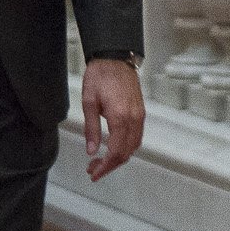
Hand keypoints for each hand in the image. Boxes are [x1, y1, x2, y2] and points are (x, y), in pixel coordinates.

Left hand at [81, 56, 145, 180]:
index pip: (116, 152)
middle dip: (110, 165)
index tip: (94, 173)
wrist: (115, 57)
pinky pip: (137, 136)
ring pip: (133, 146)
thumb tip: (92, 150)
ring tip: (101, 161)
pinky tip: (114, 148)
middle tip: (94, 170)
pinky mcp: (140, 112)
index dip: (105, 167)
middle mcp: (134, 118)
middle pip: (126, 153)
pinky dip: (126, 147)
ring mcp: (139, 115)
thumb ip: (91, 128)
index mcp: (120, 117)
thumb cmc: (100, 75)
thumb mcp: (89, 101)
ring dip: (118, 157)